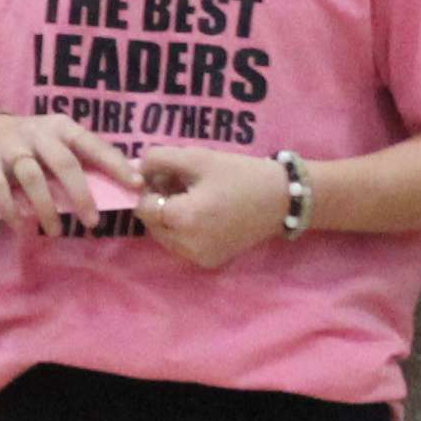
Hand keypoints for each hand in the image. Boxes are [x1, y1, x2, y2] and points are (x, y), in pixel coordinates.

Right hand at [0, 110, 141, 237]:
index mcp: (61, 127)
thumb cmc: (30, 144)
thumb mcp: (56, 143)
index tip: (136, 185)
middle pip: (64, 163)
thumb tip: (120, 186)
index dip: (115, 164)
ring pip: (32, 177)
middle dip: (81, 194)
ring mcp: (10, 146)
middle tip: (93, 222)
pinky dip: (12, 210)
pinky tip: (22, 227)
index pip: (92, 145)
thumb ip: (80, 160)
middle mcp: (37, 133)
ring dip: (46, 207)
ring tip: (55, 231)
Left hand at [133, 146, 289, 271]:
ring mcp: (198, 257)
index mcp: (182, 218)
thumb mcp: (197, 158)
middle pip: (151, 222)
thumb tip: (136, 170)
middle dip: (160, 203)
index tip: (171, 176)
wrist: (283, 199)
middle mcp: (186, 245)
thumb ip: (158, 160)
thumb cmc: (240, 175)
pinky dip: (184, 231)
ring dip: (170, 218)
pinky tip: (206, 215)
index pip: (142, 205)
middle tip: (184, 186)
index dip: (152, 187)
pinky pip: (181, 246)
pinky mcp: (209, 262)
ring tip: (196, 200)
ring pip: (164, 236)